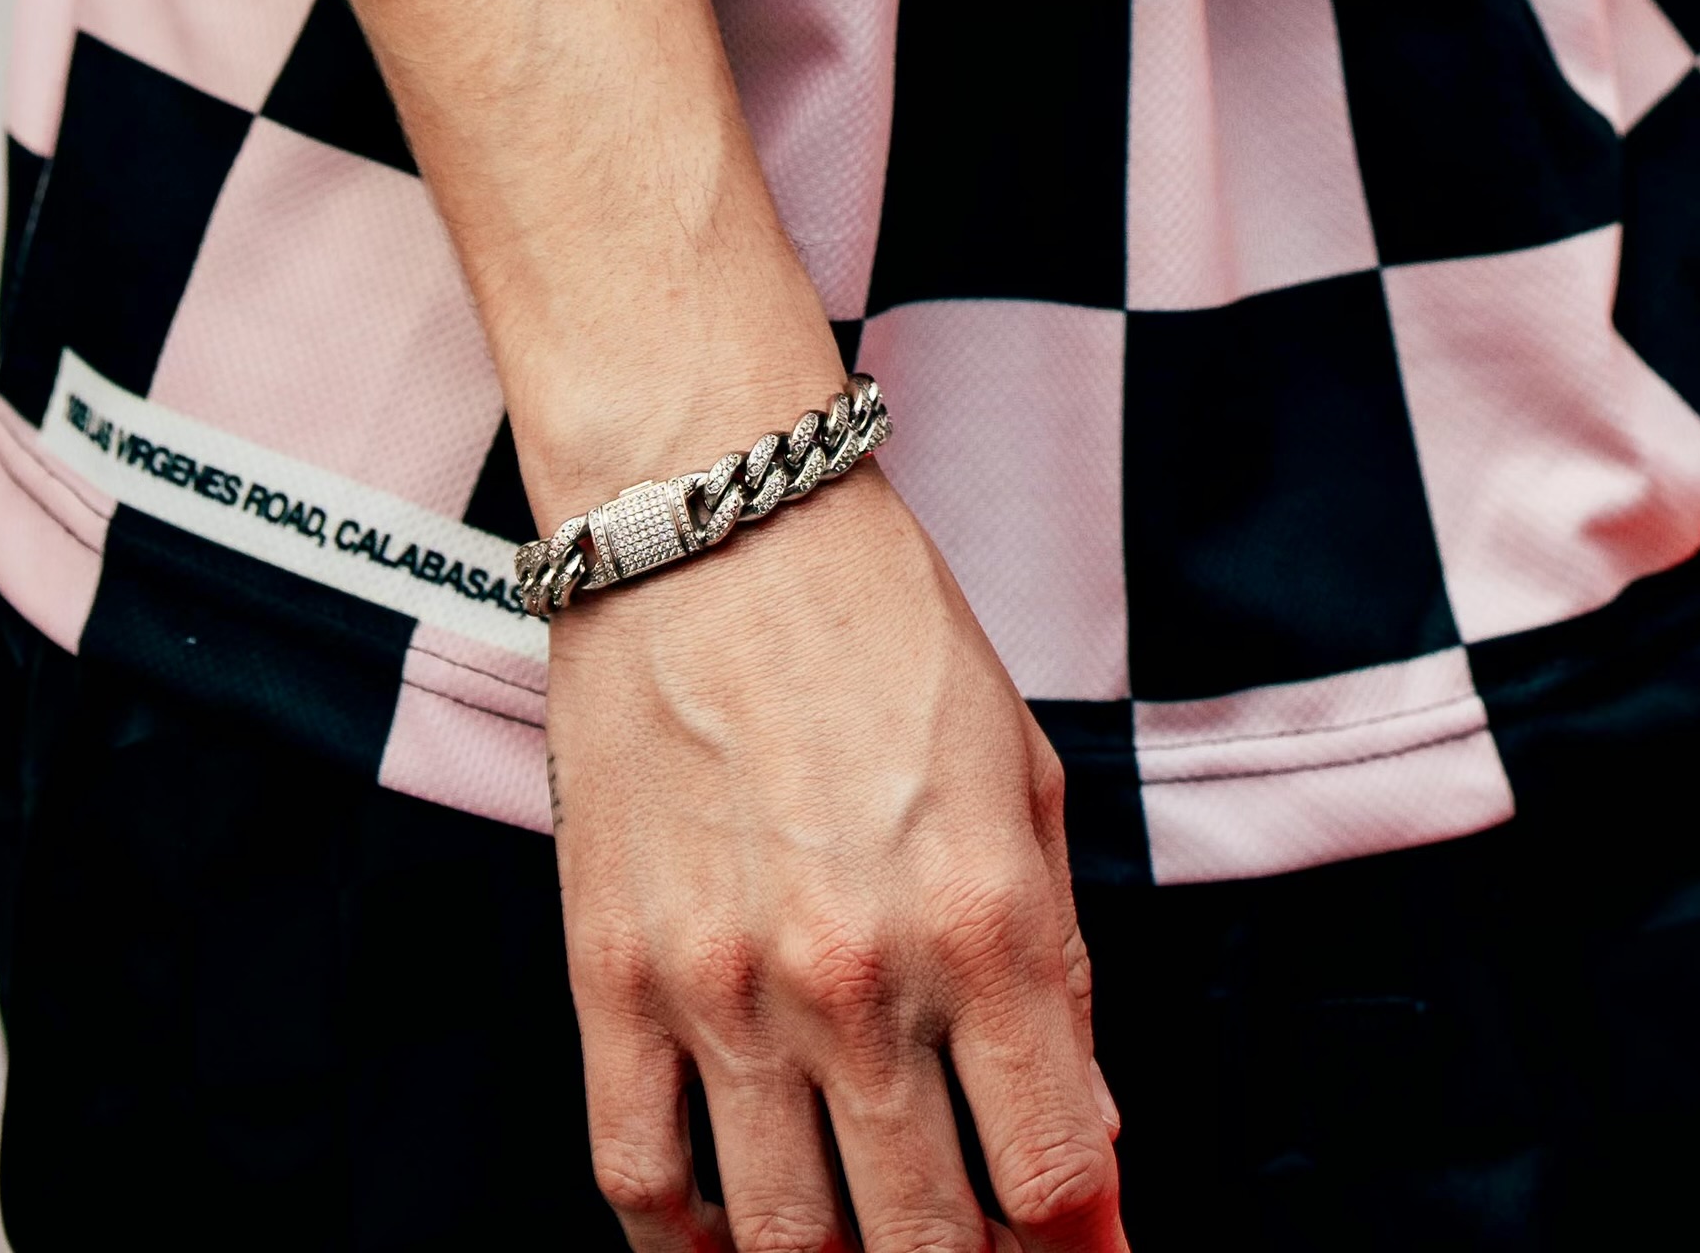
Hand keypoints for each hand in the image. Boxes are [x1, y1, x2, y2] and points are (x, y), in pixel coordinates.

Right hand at [548, 422, 1122, 1252]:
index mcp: (981, 919)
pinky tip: (733, 1238)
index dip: (1082, 1248)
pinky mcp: (611, 981)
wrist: (714, 520)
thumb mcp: (1023, 779)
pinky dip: (687, 1246)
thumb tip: (1088, 1137)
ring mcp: (724, 991)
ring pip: (785, 1242)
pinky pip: (641, 1180)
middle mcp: (856, 976)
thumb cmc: (877, 627)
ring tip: (866, 1250)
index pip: (1052, 1175)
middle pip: (926, 1240)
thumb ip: (1061, 971)